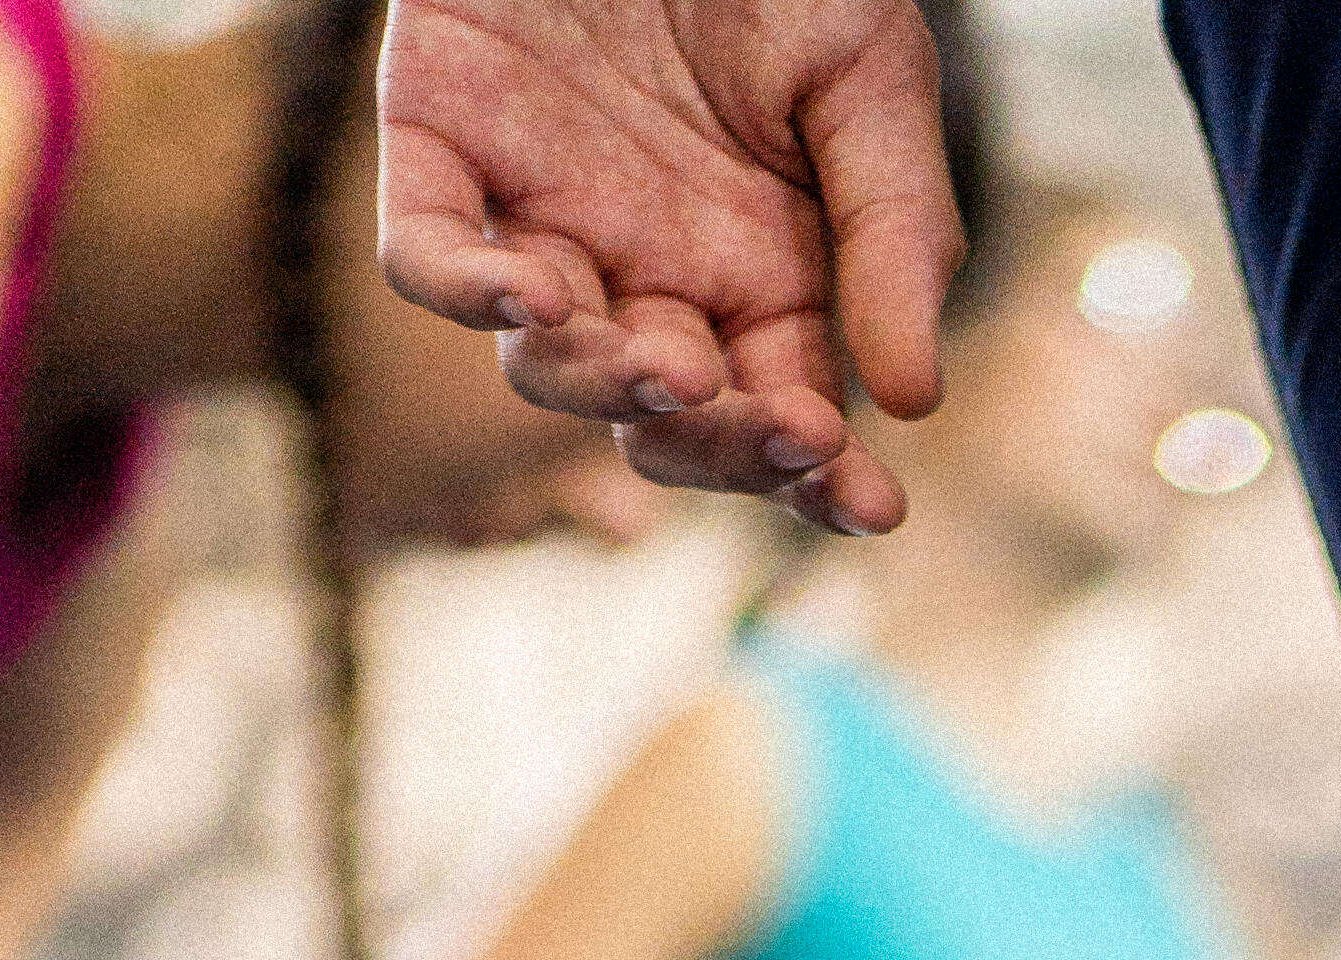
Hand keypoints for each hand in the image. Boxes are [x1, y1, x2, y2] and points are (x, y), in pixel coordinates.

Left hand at [377, 0, 963, 528]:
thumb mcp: (870, 74)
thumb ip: (895, 230)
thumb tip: (914, 401)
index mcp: (756, 273)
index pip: (780, 415)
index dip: (819, 477)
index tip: (869, 503)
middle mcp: (646, 271)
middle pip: (661, 420)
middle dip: (716, 444)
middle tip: (768, 420)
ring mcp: (540, 216)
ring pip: (545, 366)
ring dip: (604, 382)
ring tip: (667, 360)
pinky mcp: (439, 145)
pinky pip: (426, 256)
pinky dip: (467, 290)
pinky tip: (534, 295)